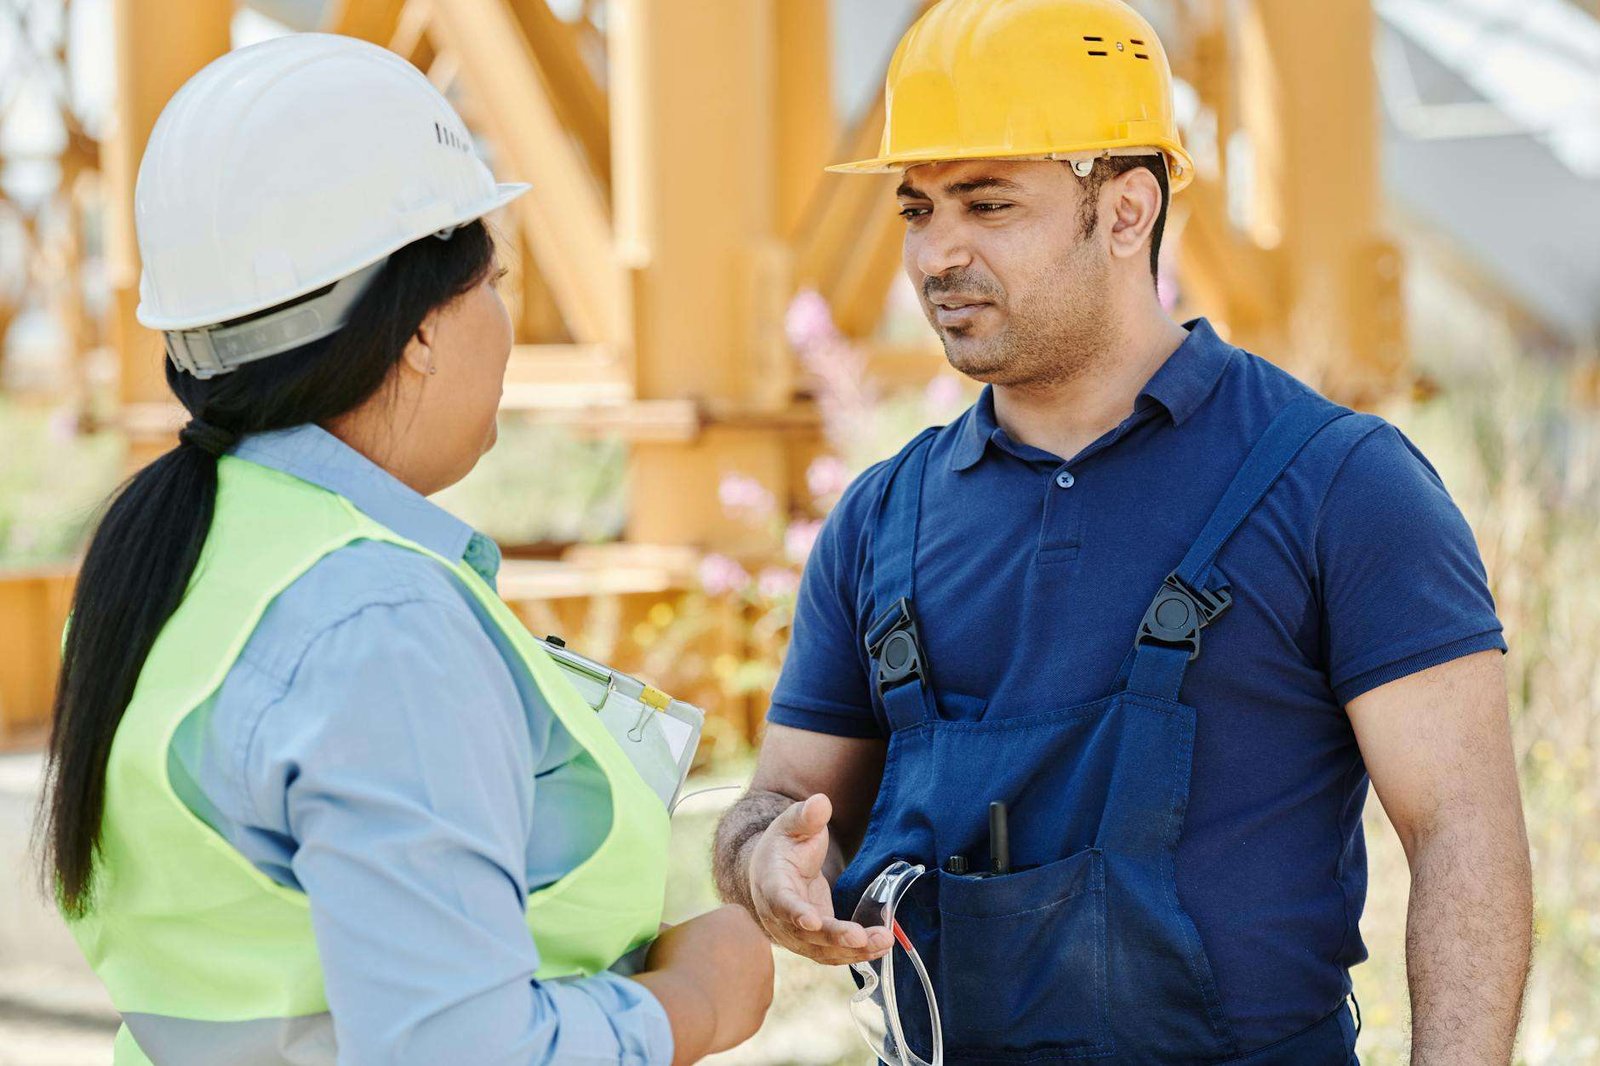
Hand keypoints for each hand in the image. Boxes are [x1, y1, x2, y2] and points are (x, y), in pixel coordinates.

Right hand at [635, 905, 773, 1062]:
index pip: (725, 922)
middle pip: (741, 951)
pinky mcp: (760, 1013)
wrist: (687, 1009)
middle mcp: (760, 945)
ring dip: (729, 989)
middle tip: (694, 975)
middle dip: (723, 960)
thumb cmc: (672, 966)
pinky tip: (706, 1019)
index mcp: (737, 918)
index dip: (704, 936)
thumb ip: (676, 931)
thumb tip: (664, 929)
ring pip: (746, 983)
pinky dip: (728, 1016)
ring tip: (698, 1000)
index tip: (688, 949)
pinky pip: (743, 1013)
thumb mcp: (667, 936)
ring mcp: (765, 981)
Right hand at [747, 794, 892, 965]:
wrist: (775, 868)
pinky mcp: (815, 942)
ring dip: (852, 951)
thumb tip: (820, 802)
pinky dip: (857, 954)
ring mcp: (796, 934)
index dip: (794, 912)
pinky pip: (833, 953)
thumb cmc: (785, 844)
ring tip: (883, 942)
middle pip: (805, 934)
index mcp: (771, 884)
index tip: (812, 920)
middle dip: (834, 937)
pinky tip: (881, 947)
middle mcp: (779, 916)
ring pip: (821, 951)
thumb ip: (806, 816)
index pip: (780, 901)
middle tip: (861, 937)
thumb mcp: (793, 823)